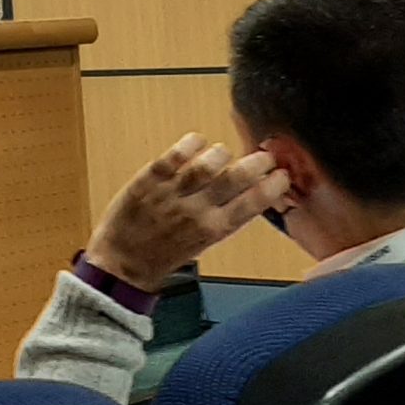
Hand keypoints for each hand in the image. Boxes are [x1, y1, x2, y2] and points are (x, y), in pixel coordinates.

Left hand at [84, 133, 288, 290]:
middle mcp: (195, 211)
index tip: (282, 175)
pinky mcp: (147, 181)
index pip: (253, 204)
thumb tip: (249, 194)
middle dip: (256, 163)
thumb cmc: (163, 253)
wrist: (122, 263)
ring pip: (206, 165)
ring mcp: (170, 194)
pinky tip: (197, 141)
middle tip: (264, 156)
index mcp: (213, 230)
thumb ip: (224, 218)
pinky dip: (189, 144)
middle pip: (234, 179)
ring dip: (221, 154)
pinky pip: (172, 157)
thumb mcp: (203, 243)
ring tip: (224, 153)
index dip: (272, 186)